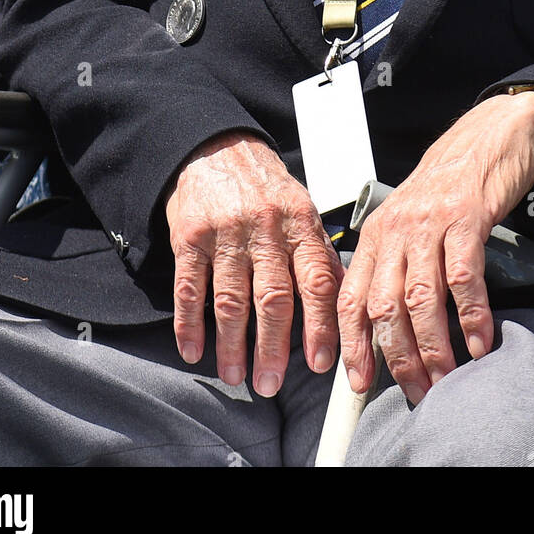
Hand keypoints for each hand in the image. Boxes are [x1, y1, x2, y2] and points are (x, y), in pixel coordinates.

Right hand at [165, 131, 343, 394]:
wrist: (217, 148)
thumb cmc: (265, 188)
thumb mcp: (302, 210)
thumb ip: (319, 254)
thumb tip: (343, 304)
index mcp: (299, 222)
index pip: (317, 280)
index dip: (320, 325)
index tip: (320, 363)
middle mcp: (265, 227)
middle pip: (272, 297)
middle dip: (273, 348)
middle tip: (270, 384)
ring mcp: (225, 232)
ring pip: (231, 299)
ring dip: (232, 345)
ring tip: (235, 375)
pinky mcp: (189, 237)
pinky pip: (189, 288)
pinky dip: (189, 324)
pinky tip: (193, 350)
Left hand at [337, 90, 533, 402]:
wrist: (483, 140)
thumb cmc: (445, 189)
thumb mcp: (406, 224)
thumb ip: (392, 267)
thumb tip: (387, 330)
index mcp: (374, 236)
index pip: (351, 297)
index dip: (353, 345)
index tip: (360, 384)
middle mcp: (395, 231)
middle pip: (384, 307)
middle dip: (398, 358)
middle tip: (417, 392)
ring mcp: (429, 225)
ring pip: (420, 299)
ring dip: (433, 347)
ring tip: (446, 380)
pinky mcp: (466, 220)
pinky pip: (463, 278)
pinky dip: (471, 316)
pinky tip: (479, 344)